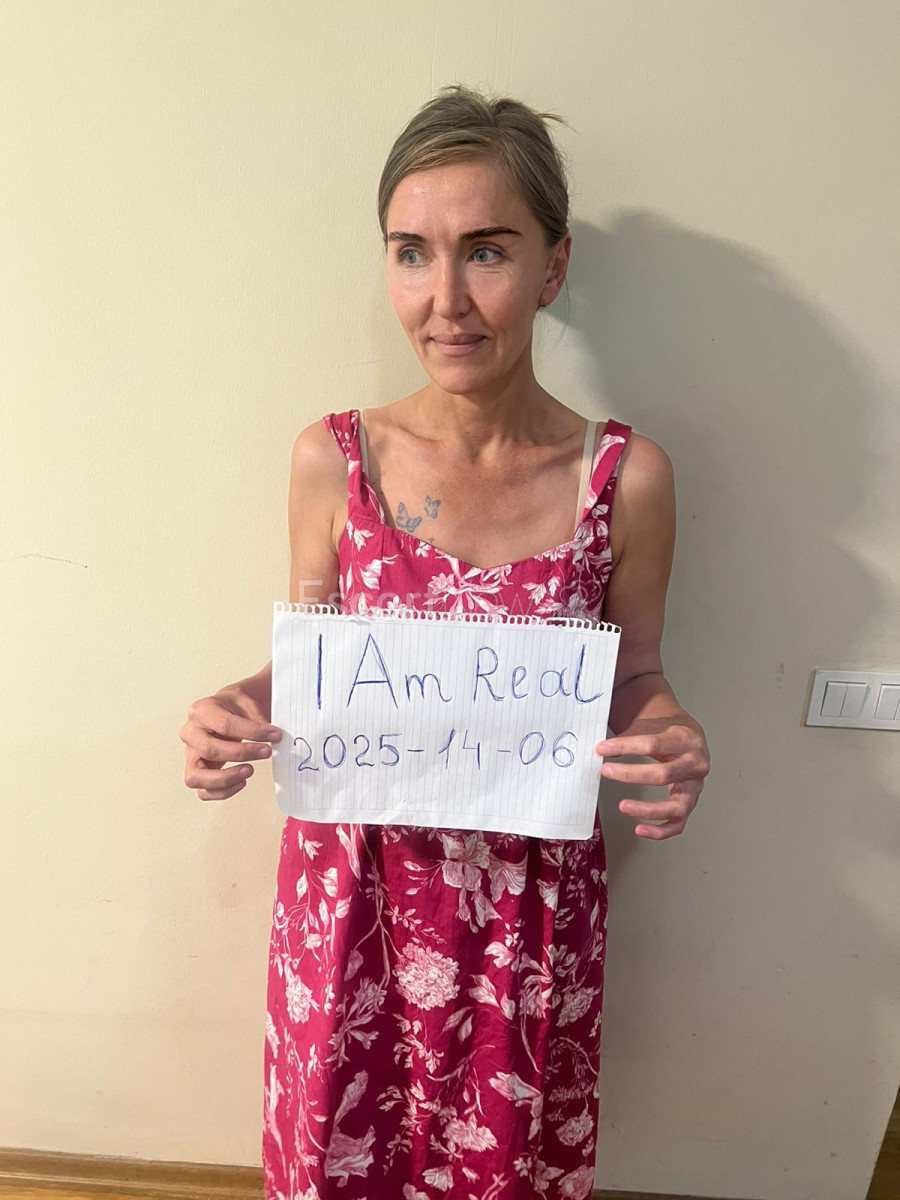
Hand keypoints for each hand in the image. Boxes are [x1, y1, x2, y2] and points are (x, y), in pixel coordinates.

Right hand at [180, 689, 281, 800]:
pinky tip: (241, 782)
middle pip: (209, 750)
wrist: (227, 710)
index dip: (251, 732)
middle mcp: (191, 733)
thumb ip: (257, 720)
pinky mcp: (196, 771)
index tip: (273, 735)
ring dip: (225, 779)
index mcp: (201, 711)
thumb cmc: (234, 707)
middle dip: (241, 754)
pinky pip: (203, 791)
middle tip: (265, 752)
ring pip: (196, 777)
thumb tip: (273, 736)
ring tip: (249, 771)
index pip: (224, 724)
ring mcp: (191, 755)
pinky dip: (222, 792)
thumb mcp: (247, 703)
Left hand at [595, 714, 708, 839]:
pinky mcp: (690, 802)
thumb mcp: (650, 725)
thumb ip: (628, 738)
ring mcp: (695, 786)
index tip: (603, 748)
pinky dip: (660, 830)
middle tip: (606, 771)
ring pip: (676, 806)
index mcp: (686, 739)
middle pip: (663, 774)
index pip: (653, 744)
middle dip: (631, 774)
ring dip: (648, 809)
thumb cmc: (668, 729)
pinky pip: (678, 823)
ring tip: (624, 806)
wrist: (686, 733)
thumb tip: (601, 749)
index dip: (625, 746)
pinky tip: (640, 829)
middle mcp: (695, 764)